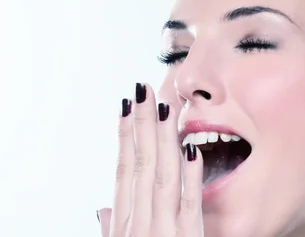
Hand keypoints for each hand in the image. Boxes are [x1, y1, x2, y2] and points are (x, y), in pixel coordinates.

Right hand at [97, 83, 203, 236]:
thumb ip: (112, 229)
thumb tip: (103, 209)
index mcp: (124, 223)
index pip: (123, 170)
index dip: (125, 136)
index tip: (127, 107)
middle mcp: (139, 223)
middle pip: (141, 164)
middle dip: (142, 124)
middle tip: (144, 91)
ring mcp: (163, 229)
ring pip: (163, 175)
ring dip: (163, 138)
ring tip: (164, 107)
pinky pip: (191, 203)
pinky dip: (191, 175)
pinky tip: (191, 149)